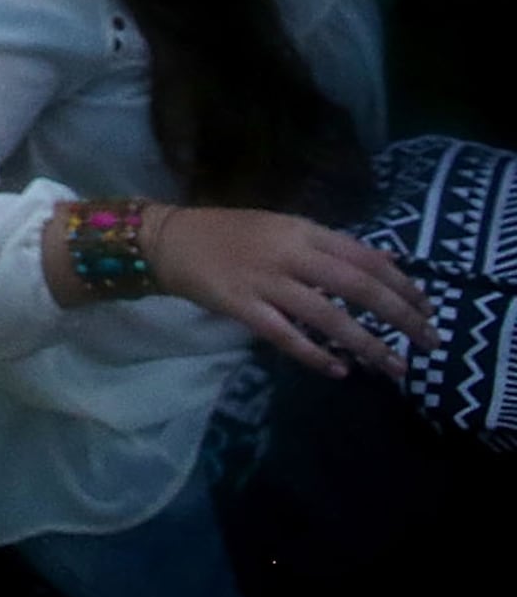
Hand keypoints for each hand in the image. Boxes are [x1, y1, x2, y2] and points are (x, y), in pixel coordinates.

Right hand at [146, 205, 429, 380]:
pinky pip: (285, 335)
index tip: (427, 307)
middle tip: (429, 342)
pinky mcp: (241, 306)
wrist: (167, 239)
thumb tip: (388, 259)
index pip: (365, 256)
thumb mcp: (285, 227)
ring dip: (367, 344)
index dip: (402, 283)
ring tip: (396, 366)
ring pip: (327, 315)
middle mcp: (288, 253)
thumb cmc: (230, 233)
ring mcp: (264, 280)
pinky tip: (339, 370)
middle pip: (356, 286)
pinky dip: (315, 354)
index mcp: (301, 229)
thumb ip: (333, 244)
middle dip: (399, 315)